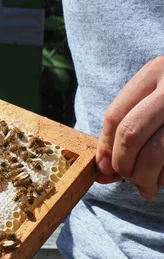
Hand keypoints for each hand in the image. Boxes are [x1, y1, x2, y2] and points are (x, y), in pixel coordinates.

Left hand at [96, 56, 163, 199]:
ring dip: (145, 178)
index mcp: (156, 71)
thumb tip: (102, 169)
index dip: (106, 147)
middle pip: (131, 133)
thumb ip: (128, 125)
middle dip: (123, 164)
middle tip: (126, 178)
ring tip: (146, 187)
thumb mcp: (156, 99)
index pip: (116, 115)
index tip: (103, 167)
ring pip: (155, 154)